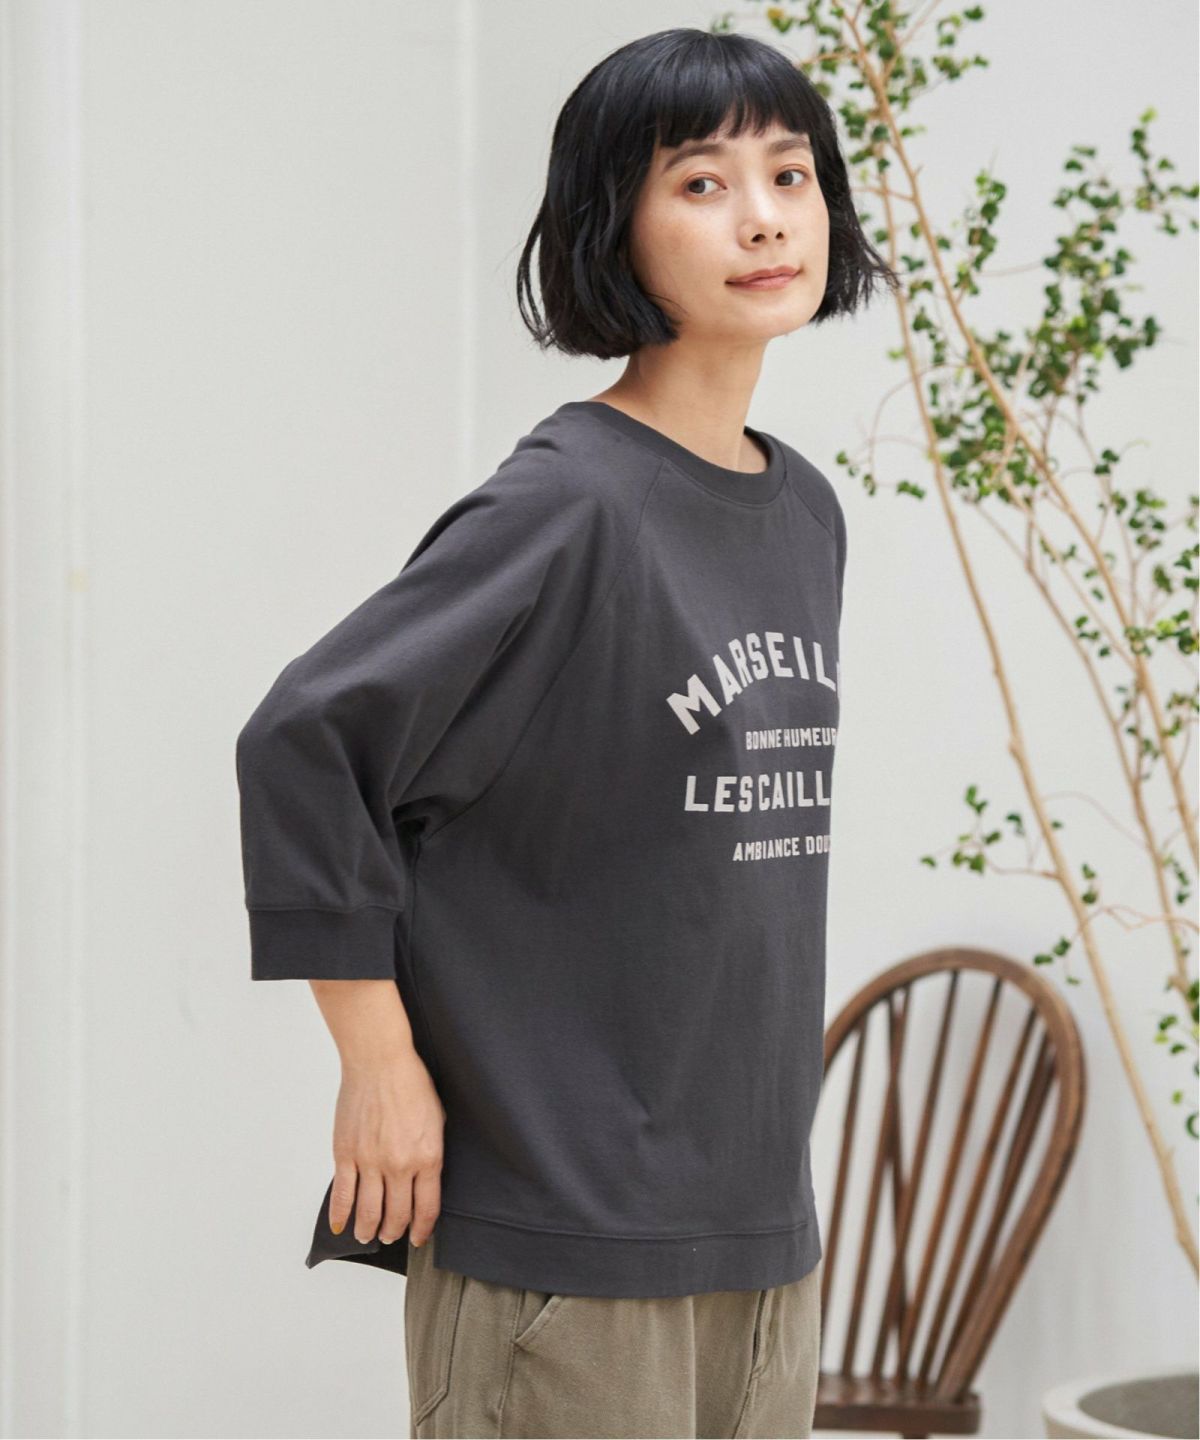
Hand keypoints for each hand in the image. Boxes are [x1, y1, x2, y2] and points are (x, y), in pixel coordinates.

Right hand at [327, 1048, 445, 1246]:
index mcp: (427, 1157)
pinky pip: (342, 1194)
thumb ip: (432, 1152)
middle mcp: (399, 1165)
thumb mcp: (437, 1119)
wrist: (380, 1061)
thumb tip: (426, 1178)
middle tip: (392, 1236)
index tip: (418, 1237)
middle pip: (397, 1215)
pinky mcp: (346, 1154)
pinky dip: (340, 1215)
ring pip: (368, 1211)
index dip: (422, 1229)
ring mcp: (370, 1161)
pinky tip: (342, 1225)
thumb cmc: (411, 1083)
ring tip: (369, 1235)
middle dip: (395, 1232)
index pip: (427, 1208)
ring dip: (369, 1229)